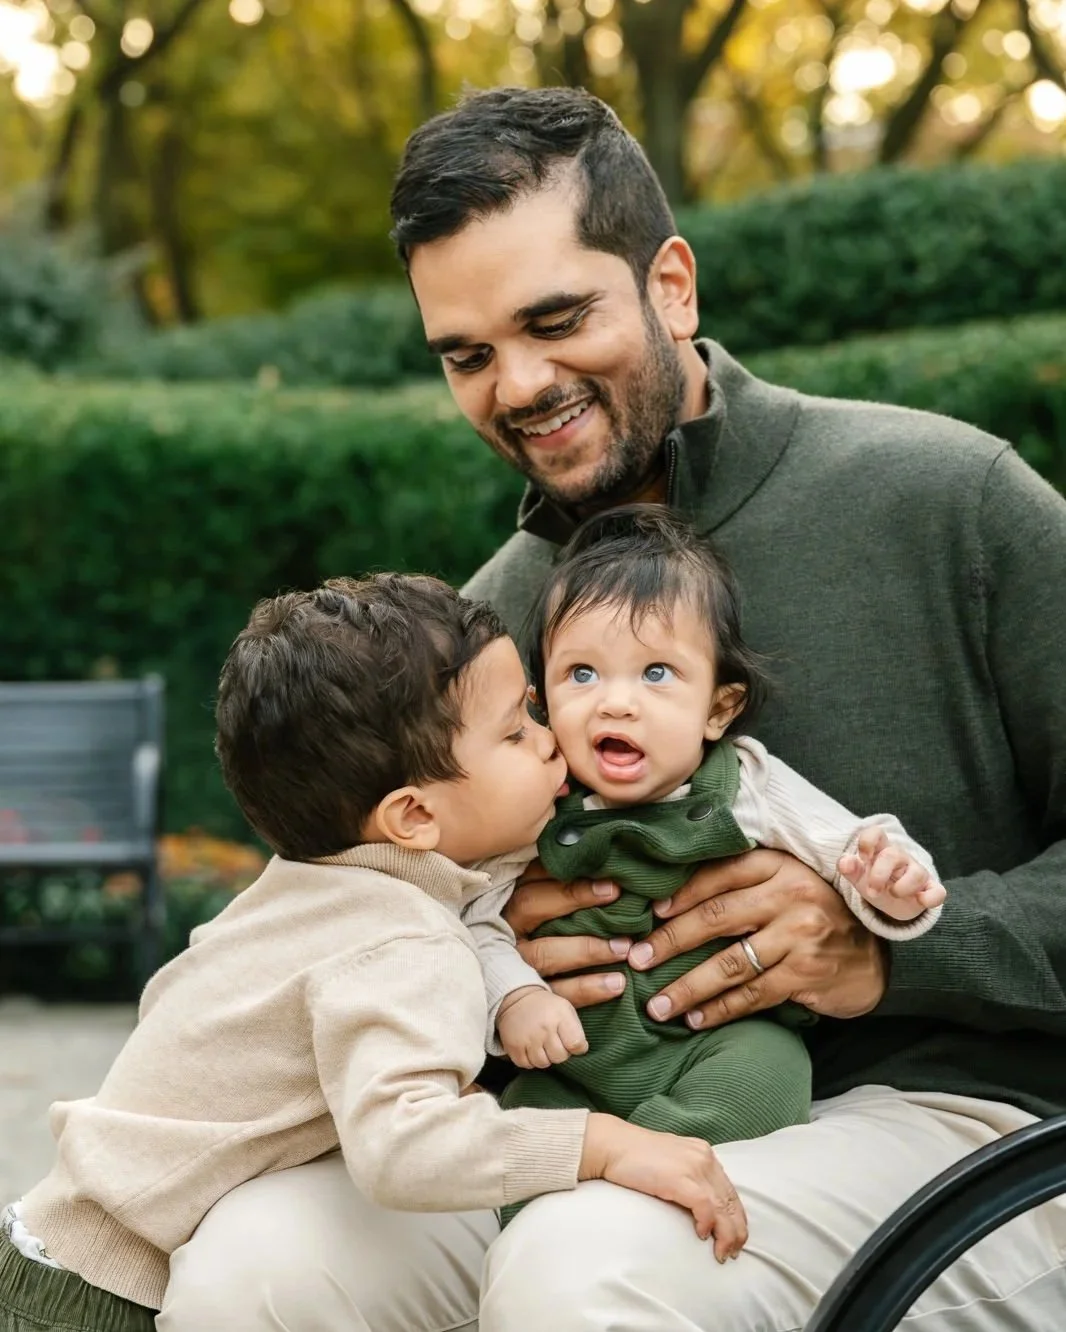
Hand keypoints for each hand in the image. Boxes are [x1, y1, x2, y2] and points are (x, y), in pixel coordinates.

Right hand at [496, 986, 587, 1068]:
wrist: (517, 1000)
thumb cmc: (548, 1009)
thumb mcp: (566, 1009)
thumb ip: (577, 1030)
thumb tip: (582, 1050)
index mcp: (560, 1016)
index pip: (576, 1044)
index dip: (578, 1047)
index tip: (573, 1042)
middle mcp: (544, 1027)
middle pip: (560, 1057)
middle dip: (560, 1053)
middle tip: (555, 1042)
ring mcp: (528, 1038)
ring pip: (543, 1063)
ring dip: (545, 1057)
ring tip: (542, 1044)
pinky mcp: (514, 1047)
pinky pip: (527, 1065)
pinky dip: (530, 1060)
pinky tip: (531, 1047)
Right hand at [502, 859, 629, 1008]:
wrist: (510, 1008)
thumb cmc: (536, 937)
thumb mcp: (535, 909)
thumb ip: (552, 885)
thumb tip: (590, 859)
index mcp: (506, 902)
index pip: (531, 878)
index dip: (565, 875)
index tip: (607, 878)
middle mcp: (504, 930)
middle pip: (531, 906)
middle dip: (573, 898)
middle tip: (616, 894)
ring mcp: (513, 964)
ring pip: (546, 953)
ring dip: (588, 949)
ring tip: (625, 947)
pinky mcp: (525, 998)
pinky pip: (555, 993)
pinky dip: (587, 989)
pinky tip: (617, 984)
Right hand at [580, 1113, 746, 1260]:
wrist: (612, 1145)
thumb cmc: (635, 1156)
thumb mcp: (670, 1163)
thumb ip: (687, 1175)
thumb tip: (698, 1203)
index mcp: (703, 1153)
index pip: (729, 1189)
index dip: (736, 1216)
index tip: (735, 1237)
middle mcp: (704, 1158)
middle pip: (731, 1200)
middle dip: (736, 1230)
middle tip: (733, 1252)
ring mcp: (694, 1167)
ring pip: (723, 1207)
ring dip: (726, 1235)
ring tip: (722, 1253)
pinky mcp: (681, 1179)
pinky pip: (705, 1207)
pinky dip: (708, 1224)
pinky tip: (701, 1235)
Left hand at [629, 849, 887, 1029]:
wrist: (875, 952)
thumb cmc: (816, 913)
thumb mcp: (786, 884)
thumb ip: (744, 884)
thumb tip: (673, 900)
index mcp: (779, 866)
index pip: (719, 875)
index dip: (680, 894)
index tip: (650, 914)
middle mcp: (789, 896)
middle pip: (716, 918)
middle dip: (670, 941)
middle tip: (636, 961)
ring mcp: (800, 936)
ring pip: (729, 963)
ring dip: (688, 987)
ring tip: (657, 1005)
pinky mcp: (806, 974)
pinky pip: (751, 994)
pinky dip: (719, 1009)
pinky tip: (694, 1019)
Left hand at [838, 827, 946, 920]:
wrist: (894, 902)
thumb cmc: (875, 882)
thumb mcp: (859, 877)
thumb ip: (849, 868)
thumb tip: (844, 862)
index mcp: (880, 850)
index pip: (876, 833)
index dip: (867, 841)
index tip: (862, 858)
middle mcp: (901, 858)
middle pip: (894, 854)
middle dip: (879, 875)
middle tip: (872, 891)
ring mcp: (917, 873)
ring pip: (918, 873)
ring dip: (903, 887)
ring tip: (894, 894)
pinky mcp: (930, 890)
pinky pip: (938, 891)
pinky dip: (931, 898)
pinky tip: (920, 901)